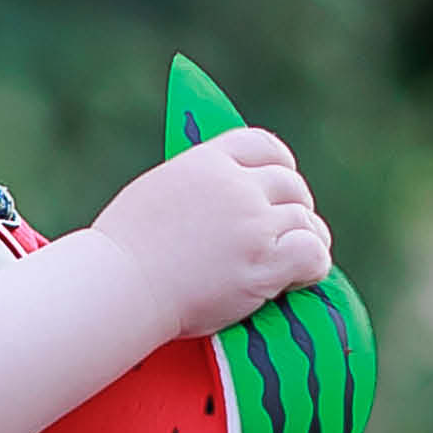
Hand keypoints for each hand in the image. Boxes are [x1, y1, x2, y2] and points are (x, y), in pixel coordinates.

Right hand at [82, 127, 327, 339]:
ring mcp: (252, 223)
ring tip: (290, 264)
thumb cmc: (123, 253)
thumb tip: (213, 195)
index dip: (281, 166)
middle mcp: (235, 186)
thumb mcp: (155, 192)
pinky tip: (295, 279)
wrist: (118, 287)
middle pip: (291, 185)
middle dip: (294, 209)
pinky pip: (313, 253)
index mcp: (206, 162)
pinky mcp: (263, 263)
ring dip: (304, 242)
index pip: (263, 145)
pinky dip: (312, 266)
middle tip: (283, 236)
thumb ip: (193, 186)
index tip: (281, 186)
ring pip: (305, 221)